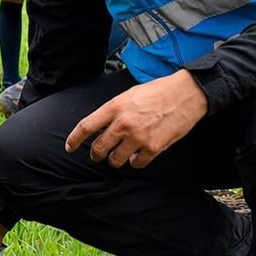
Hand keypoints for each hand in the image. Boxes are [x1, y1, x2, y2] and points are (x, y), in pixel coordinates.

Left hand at [64, 69, 207, 168]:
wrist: (186, 93)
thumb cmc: (158, 91)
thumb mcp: (129, 94)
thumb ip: (114, 111)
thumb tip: (102, 125)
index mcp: (115, 107)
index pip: (86, 126)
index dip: (74, 140)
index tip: (69, 147)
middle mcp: (124, 123)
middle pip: (99, 148)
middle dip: (96, 154)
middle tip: (99, 155)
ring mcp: (138, 137)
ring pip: (116, 160)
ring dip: (116, 159)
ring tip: (120, 155)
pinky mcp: (154, 148)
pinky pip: (137, 164)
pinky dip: (136, 162)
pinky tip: (138, 156)